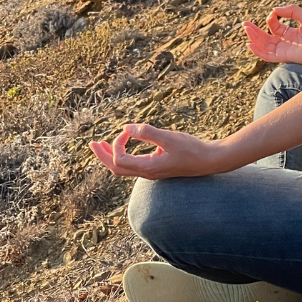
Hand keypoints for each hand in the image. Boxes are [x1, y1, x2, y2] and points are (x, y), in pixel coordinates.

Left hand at [89, 124, 227, 178]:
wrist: (210, 161)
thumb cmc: (192, 149)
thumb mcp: (170, 138)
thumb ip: (148, 133)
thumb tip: (128, 128)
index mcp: (148, 168)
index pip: (119, 159)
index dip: (117, 143)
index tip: (127, 130)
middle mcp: (147, 173)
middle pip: (116, 169)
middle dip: (102, 156)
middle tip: (92, 143)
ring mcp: (151, 172)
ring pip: (123, 169)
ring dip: (111, 157)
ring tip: (103, 145)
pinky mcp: (157, 169)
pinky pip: (133, 166)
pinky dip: (123, 156)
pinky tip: (127, 146)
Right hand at [242, 4, 301, 65]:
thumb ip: (291, 10)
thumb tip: (275, 10)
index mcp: (291, 34)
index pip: (275, 27)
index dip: (271, 20)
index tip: (273, 13)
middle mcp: (286, 43)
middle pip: (266, 37)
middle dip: (255, 31)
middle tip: (245, 24)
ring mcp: (284, 50)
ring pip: (264, 46)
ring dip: (254, 38)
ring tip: (246, 29)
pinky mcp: (284, 57)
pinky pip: (268, 56)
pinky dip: (258, 52)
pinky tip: (250, 44)